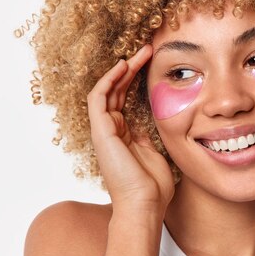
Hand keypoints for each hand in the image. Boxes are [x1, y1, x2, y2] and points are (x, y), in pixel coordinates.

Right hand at [87, 44, 173, 214]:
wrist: (145, 205)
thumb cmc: (153, 187)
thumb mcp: (156, 153)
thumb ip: (151, 135)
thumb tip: (155, 120)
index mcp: (123, 135)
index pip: (124, 98)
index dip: (135, 78)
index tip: (152, 62)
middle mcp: (111, 130)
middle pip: (116, 90)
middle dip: (131, 68)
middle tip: (148, 50)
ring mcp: (104, 131)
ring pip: (107, 90)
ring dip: (121, 69)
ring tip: (140, 52)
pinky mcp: (101, 132)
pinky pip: (99, 98)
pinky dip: (109, 80)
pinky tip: (123, 66)